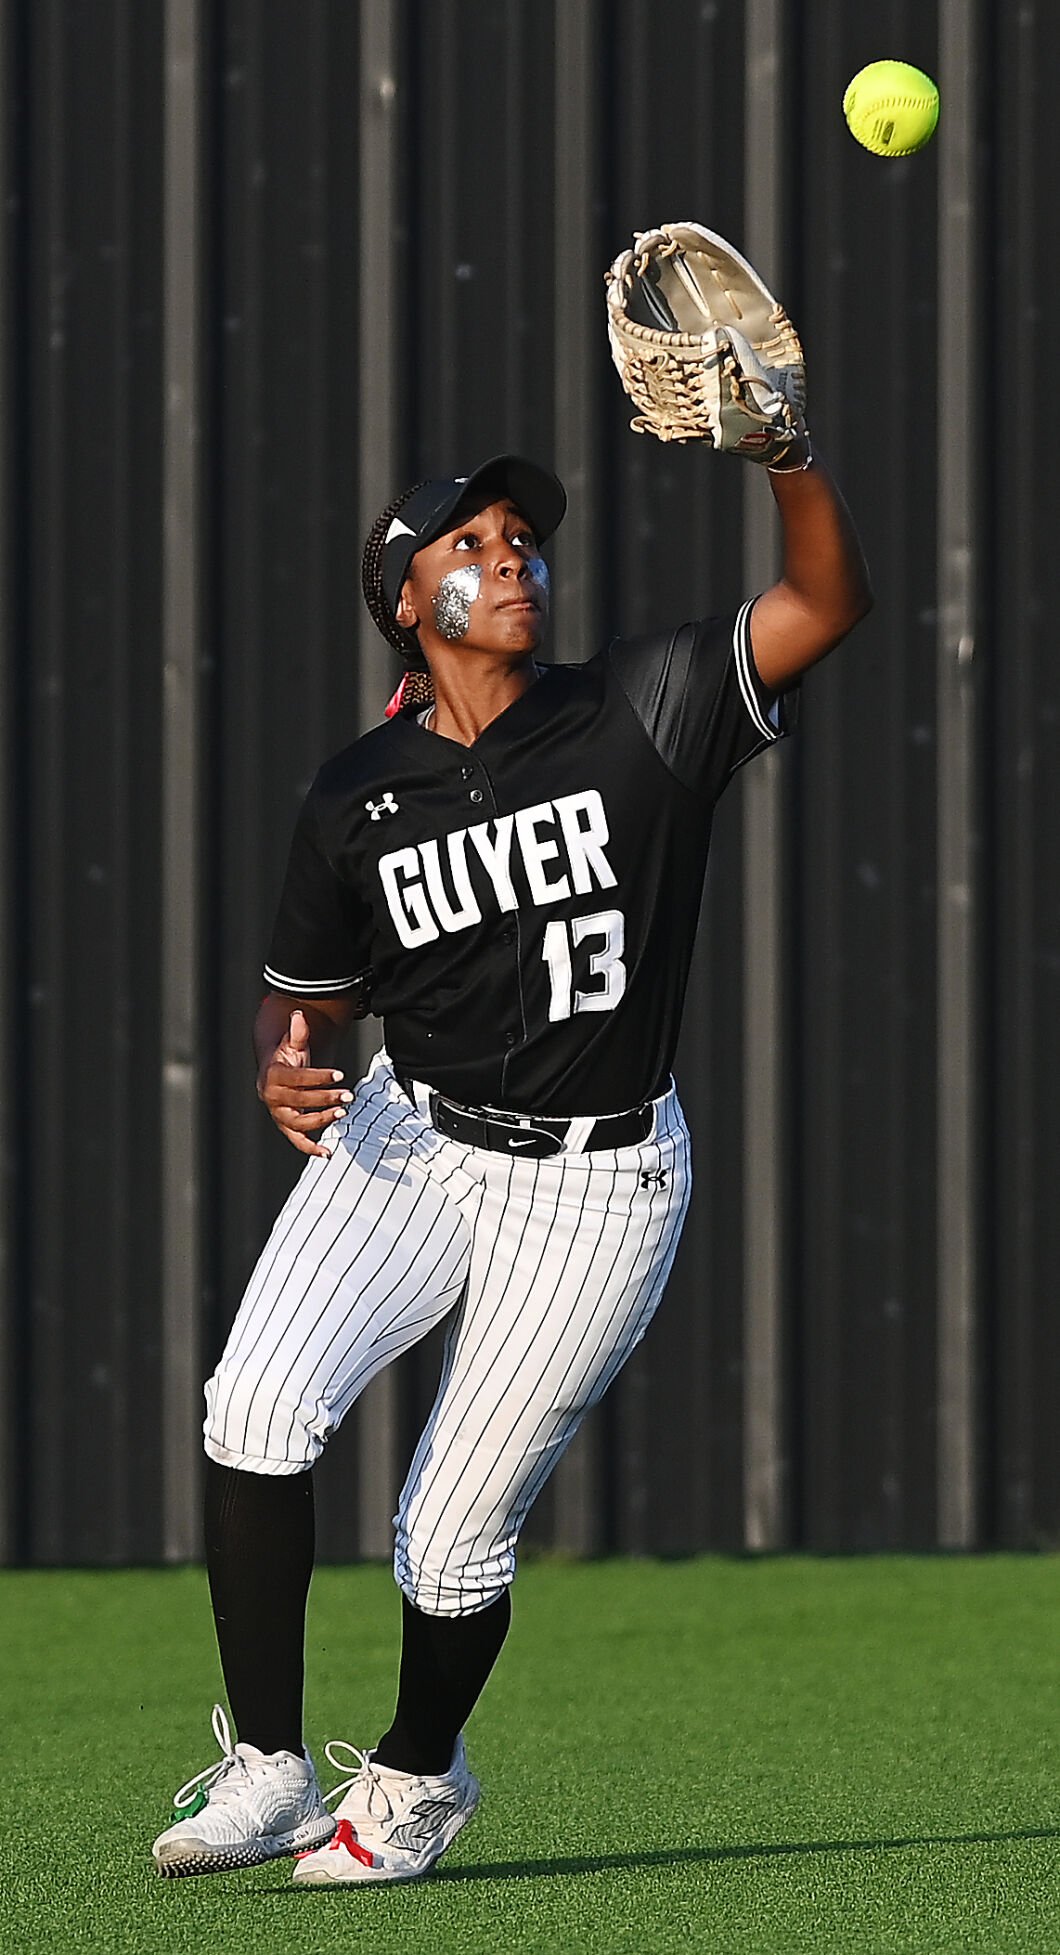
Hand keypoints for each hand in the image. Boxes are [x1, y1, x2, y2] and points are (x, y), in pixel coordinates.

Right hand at [256, 1009, 352, 1158]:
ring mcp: (279, 1114)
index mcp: (273, 1076)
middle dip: (325, 1099)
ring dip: (321, 1120)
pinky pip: (297, 1141)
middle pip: (299, 1101)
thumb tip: (299, 1015)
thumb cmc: (286, 1059)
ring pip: (298, 1123)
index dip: (319, 1077)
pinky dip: (311, 1148)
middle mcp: (272, 1098)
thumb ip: (297, 1032)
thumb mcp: (292, 1044)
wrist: (274, 1075)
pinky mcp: (287, 1127)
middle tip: (348, 1095)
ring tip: (342, 1113)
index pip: (298, 1079)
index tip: (340, 1075)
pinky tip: (326, 1153)